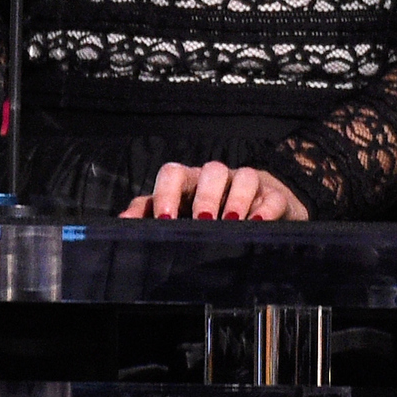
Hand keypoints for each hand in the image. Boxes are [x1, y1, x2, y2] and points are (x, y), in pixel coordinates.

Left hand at [120, 161, 308, 220]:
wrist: (259, 209)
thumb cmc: (208, 213)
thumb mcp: (178, 213)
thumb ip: (148, 215)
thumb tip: (122, 224)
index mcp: (189, 181)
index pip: (173, 174)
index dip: (166, 193)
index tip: (164, 220)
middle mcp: (217, 178)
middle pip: (210, 172)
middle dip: (205, 197)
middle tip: (202, 222)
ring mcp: (247, 185)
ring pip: (243, 176)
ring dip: (237, 199)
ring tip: (231, 222)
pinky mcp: (274, 197)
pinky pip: (272, 197)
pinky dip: (266, 209)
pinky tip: (258, 223)